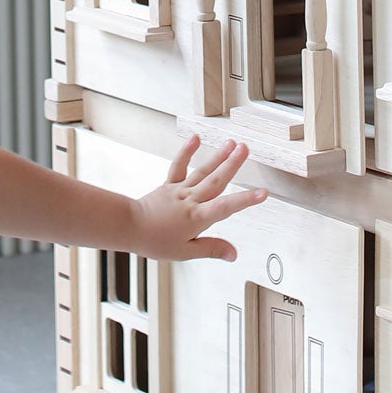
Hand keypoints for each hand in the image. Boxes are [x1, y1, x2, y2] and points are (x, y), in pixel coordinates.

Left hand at [131, 137, 265, 260]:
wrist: (129, 227)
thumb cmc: (155, 241)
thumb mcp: (186, 252)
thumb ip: (211, 249)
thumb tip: (233, 253)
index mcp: (197, 218)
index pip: (225, 208)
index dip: (245, 201)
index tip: (262, 193)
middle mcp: (190, 200)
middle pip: (215, 181)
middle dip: (232, 165)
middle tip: (245, 149)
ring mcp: (179, 190)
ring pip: (202, 171)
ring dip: (218, 156)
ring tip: (232, 143)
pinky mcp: (169, 185)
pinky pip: (179, 166)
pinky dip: (186, 152)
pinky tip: (195, 138)